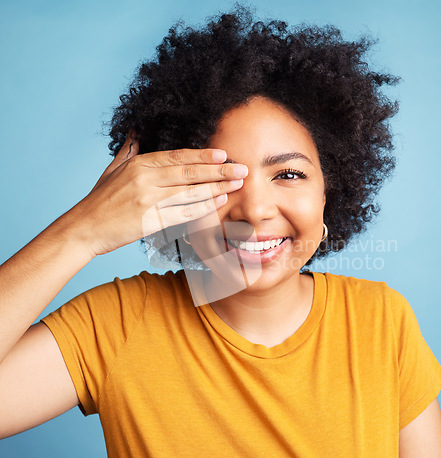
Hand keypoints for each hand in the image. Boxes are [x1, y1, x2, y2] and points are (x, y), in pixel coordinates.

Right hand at [71, 132, 246, 256]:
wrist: (84, 228)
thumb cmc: (99, 200)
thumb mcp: (112, 169)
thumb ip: (128, 150)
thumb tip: (135, 131)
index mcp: (139, 164)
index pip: (178, 157)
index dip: (203, 156)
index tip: (223, 155)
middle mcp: (146, 179)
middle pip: (190, 173)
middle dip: (219, 171)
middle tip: (242, 169)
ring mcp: (149, 200)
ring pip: (191, 192)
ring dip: (217, 188)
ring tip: (237, 185)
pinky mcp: (151, 221)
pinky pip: (183, 213)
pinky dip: (203, 208)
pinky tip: (218, 203)